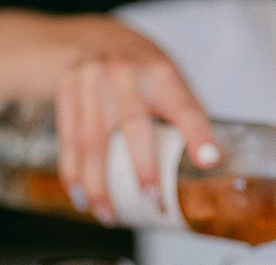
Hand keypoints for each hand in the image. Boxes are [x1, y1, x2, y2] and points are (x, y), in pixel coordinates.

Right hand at [54, 16, 219, 223]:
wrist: (90, 37)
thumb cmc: (139, 69)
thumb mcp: (168, 80)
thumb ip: (186, 117)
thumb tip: (209, 165)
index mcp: (160, 72)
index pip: (185, 106)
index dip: (198, 134)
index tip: (209, 160)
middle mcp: (125, 73)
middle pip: (133, 124)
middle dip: (143, 167)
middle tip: (152, 201)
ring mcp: (91, 81)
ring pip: (92, 141)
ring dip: (99, 185)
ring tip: (109, 216)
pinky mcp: (66, 91)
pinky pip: (69, 141)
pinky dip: (73, 174)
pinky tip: (80, 198)